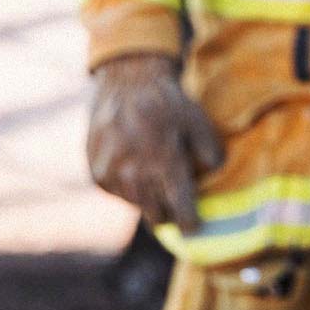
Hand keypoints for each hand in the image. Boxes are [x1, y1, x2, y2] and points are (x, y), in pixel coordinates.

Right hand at [87, 53, 224, 233]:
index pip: (179, 206)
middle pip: (157, 214)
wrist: (125, 83)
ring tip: (158, 181)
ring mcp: (111, 175)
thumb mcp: (198, 121)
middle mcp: (133, 172)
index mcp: (163, 160)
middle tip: (178, 204)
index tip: (194, 227)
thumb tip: (212, 177)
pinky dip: (131, 190)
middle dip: (171, 213)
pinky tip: (138, 170)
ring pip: (138, 207)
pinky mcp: (97, 175)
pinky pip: (119, 195)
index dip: (189, 221)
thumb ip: (210, 152)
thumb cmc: (167, 102)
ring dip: (150, 201)